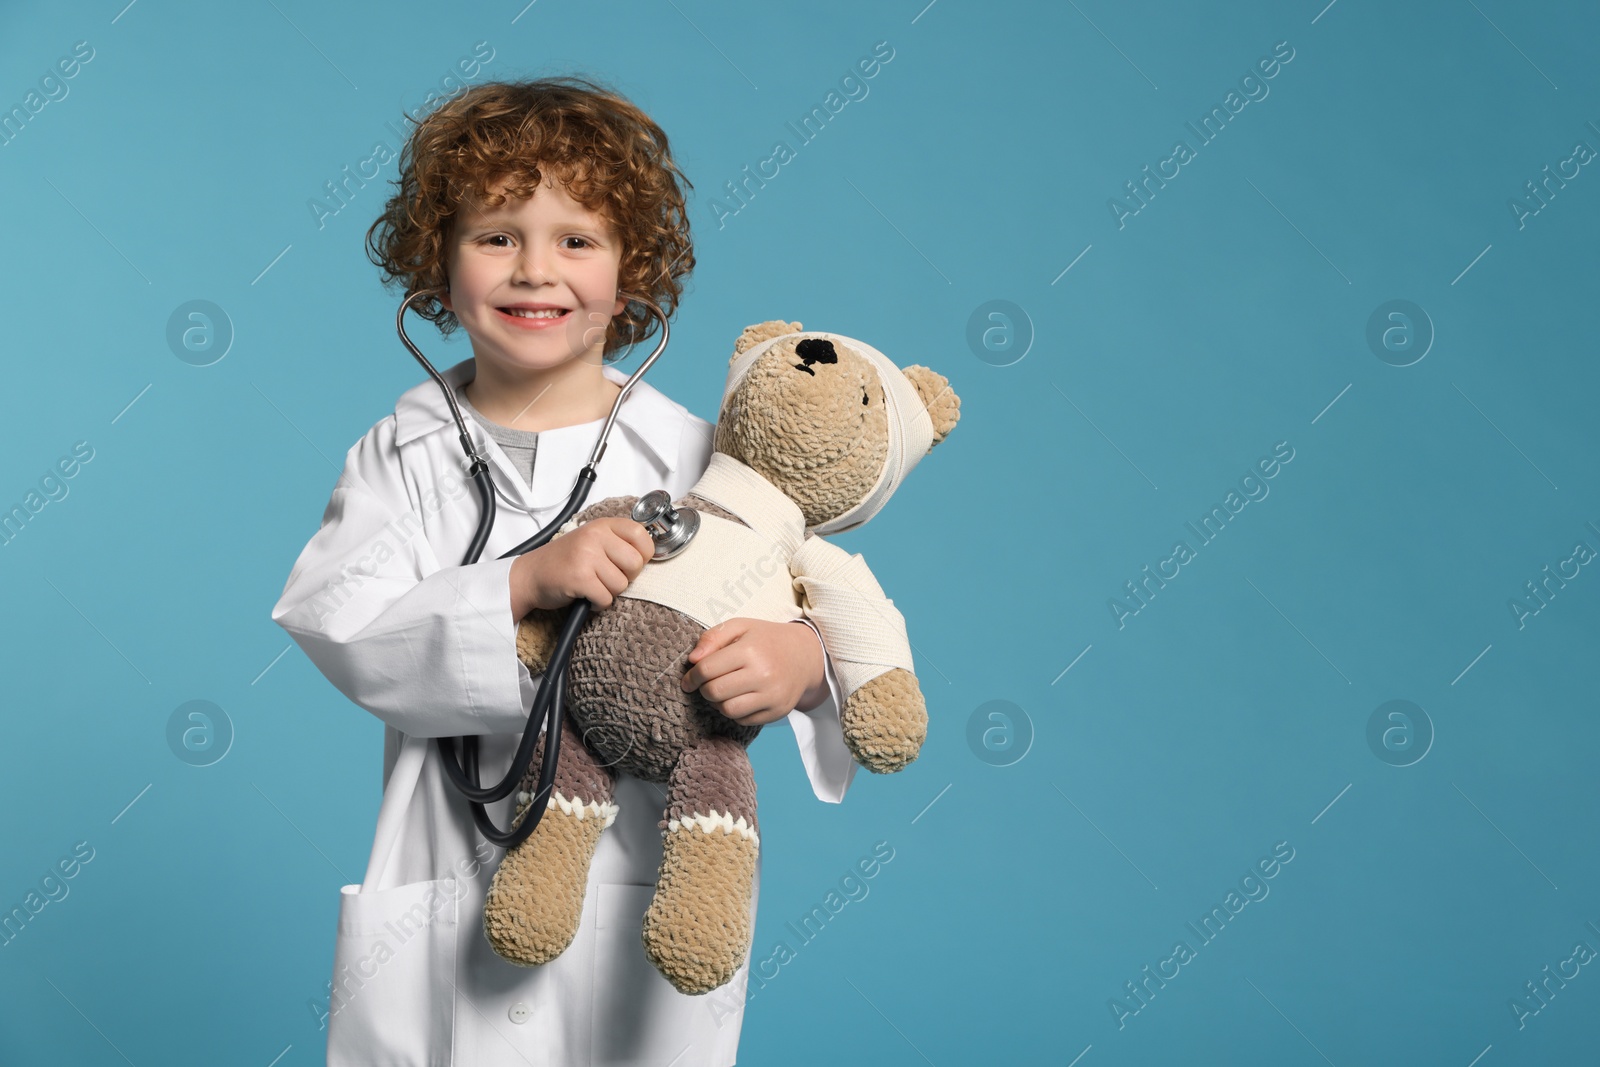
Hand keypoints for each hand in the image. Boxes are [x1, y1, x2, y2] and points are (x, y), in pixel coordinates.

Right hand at [509, 517, 654, 617]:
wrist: (530, 575)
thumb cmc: (564, 560)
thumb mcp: (591, 540)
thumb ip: (617, 541)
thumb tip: (650, 554)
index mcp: (602, 525)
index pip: (642, 535)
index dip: (643, 555)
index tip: (629, 563)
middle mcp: (595, 536)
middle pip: (636, 564)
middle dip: (625, 577)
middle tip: (606, 577)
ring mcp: (586, 556)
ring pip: (621, 585)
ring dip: (609, 592)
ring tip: (592, 585)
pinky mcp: (579, 578)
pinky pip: (606, 598)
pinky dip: (598, 604)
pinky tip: (586, 596)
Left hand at [680, 618, 828, 726]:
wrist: (805, 656)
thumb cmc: (766, 640)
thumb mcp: (740, 626)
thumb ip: (712, 637)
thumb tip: (693, 660)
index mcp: (750, 650)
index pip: (707, 669)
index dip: (692, 676)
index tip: (689, 679)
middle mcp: (763, 674)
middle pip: (714, 692)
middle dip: (704, 689)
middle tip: (706, 684)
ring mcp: (772, 696)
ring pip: (727, 710)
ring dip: (717, 703)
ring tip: (722, 691)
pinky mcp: (777, 712)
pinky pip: (743, 720)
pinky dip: (735, 712)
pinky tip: (740, 697)